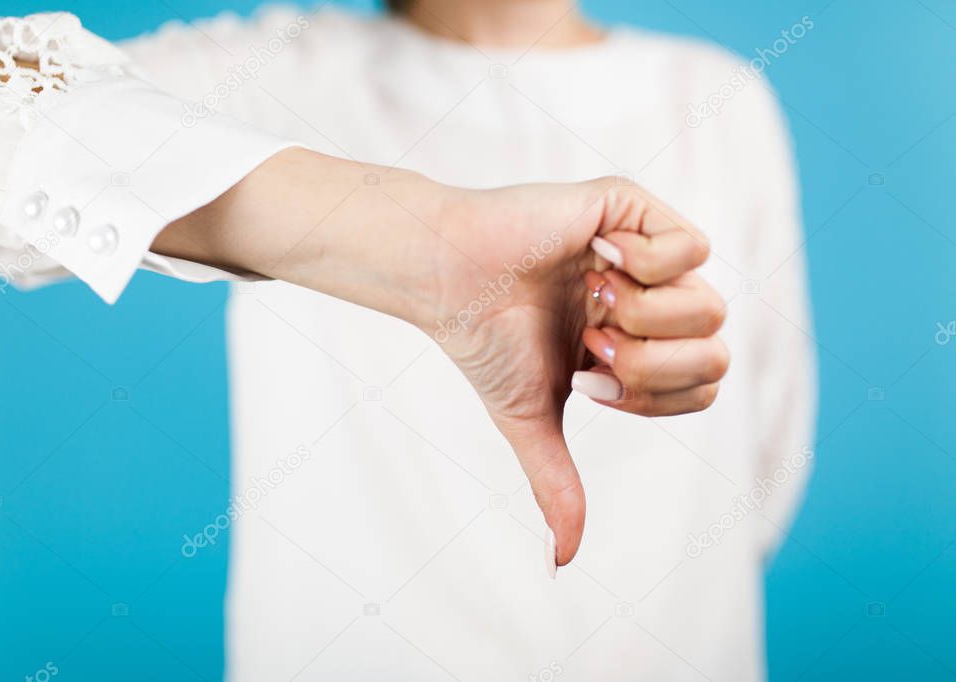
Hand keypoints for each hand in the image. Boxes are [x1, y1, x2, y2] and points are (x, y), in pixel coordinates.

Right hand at [154, 149, 727, 573]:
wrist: (448, 279)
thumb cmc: (484, 341)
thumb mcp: (531, 419)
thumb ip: (557, 482)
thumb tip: (565, 562)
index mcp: (633, 345)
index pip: (702, 388)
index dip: (651, 396)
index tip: (587, 376)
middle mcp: (649, 301)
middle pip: (716, 352)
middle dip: (650, 364)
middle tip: (590, 340)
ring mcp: (646, 254)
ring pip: (710, 305)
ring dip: (642, 317)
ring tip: (589, 297)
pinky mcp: (635, 209)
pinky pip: (693, 247)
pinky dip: (646, 266)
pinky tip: (594, 257)